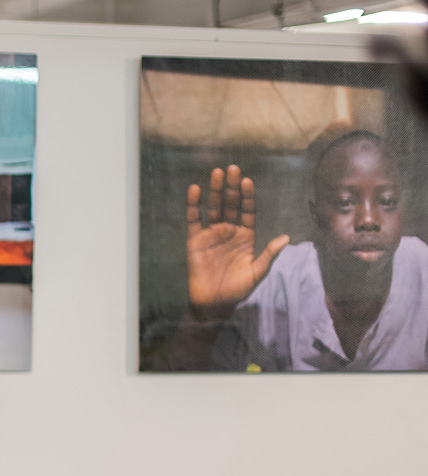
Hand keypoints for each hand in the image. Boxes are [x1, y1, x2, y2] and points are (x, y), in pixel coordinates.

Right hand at [185, 165, 290, 316]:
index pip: (247, 211)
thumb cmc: (237, 290)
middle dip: (232, 187)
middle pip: (231, 204)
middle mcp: (229, 231)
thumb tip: (286, 238)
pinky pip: (193, 220)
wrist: (214, 303)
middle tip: (233, 168)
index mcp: (246, 236)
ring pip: (214, 207)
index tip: (248, 181)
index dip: (247, 196)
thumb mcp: (257, 273)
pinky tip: (195, 190)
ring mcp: (211, 234)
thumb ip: (269, 255)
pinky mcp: (195, 241)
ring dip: (215, 190)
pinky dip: (193, 205)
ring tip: (217, 172)